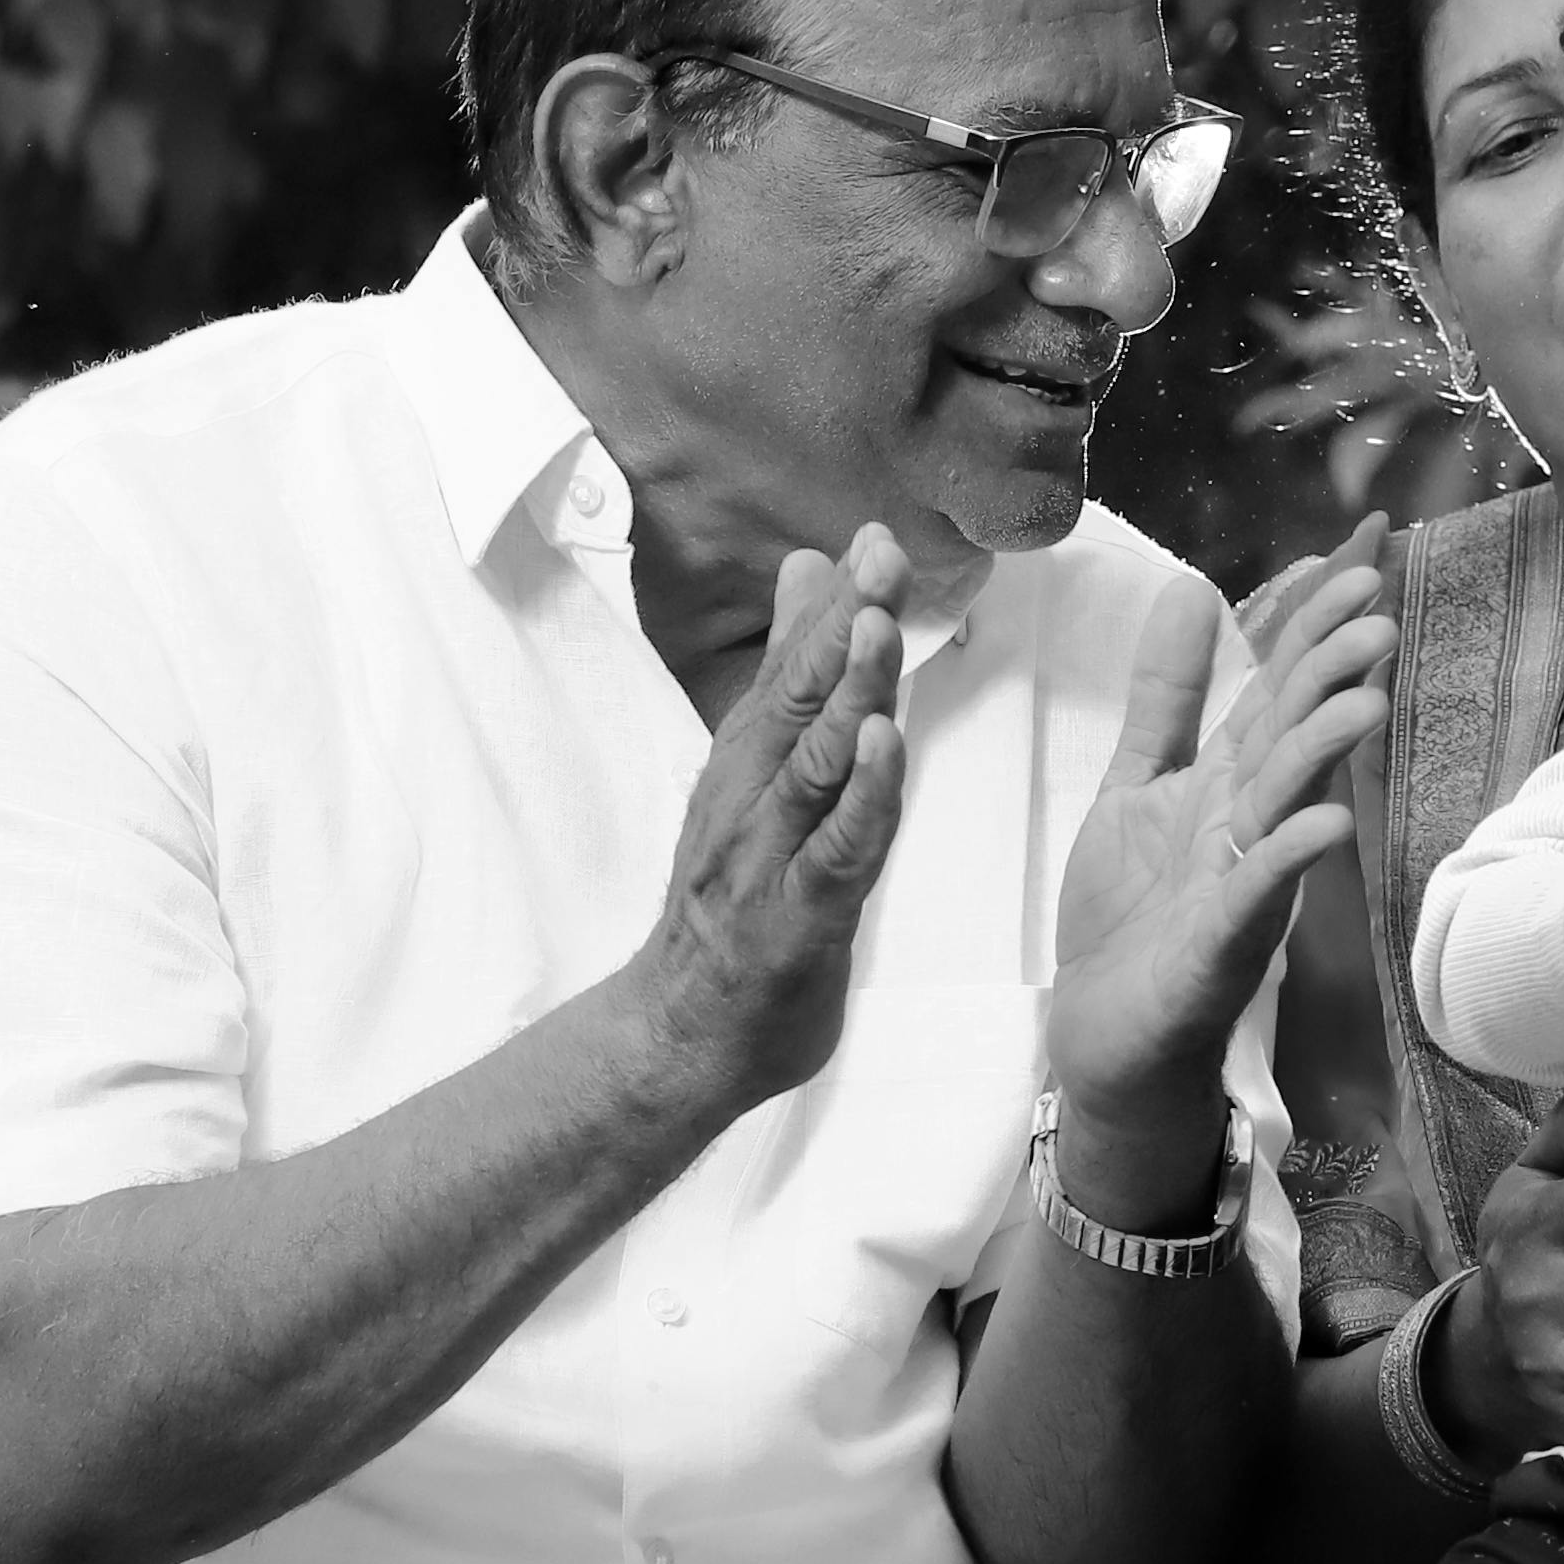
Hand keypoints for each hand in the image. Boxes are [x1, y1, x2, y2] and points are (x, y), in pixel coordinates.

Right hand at [628, 528, 916, 1112]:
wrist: (681, 1030)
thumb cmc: (732, 899)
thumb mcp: (756, 773)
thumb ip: (787, 674)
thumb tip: (807, 569)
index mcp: (750, 759)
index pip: (796, 666)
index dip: (838, 600)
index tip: (875, 533)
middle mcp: (752, 796)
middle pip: (801, 699)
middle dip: (845, 622)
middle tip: (882, 554)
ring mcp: (768, 856)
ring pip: (812, 764)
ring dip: (846, 694)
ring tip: (878, 628)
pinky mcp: (792, 918)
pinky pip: (832, 852)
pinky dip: (860, 799)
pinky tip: (882, 749)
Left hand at [1042, 522, 1394, 1187]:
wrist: (1105, 1040)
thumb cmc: (1129, 918)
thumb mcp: (1136, 785)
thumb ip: (1167, 696)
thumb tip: (1193, 588)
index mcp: (1226, 780)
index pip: (1277, 680)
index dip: (1312, 612)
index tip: (1358, 543)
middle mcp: (1247, 823)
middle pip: (1293, 731)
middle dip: (1334, 670)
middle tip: (1380, 608)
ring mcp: (1241, 885)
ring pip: (1287, 804)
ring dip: (1324, 750)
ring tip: (1366, 696)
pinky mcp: (1219, 949)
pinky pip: (1257, 899)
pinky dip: (1288, 861)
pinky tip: (1325, 828)